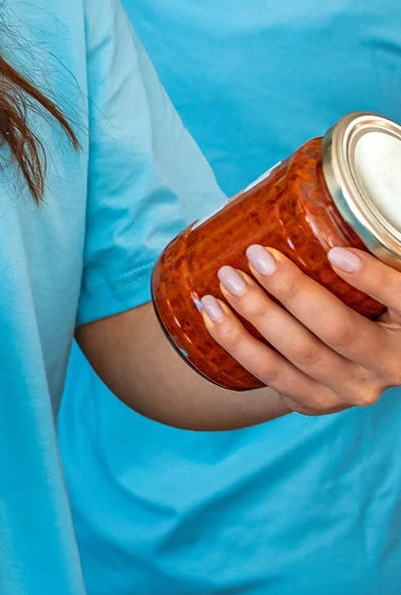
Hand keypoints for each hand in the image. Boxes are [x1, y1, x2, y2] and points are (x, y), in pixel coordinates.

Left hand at [199, 243, 400, 413]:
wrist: (349, 363)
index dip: (373, 280)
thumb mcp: (379, 285)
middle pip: (338, 329)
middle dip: (292, 291)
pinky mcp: (315, 401)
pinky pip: (270, 374)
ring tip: (226, 279)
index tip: (337, 254)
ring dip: (255, 314)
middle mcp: (389, 365)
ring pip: (299, 354)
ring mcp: (351, 389)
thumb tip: (321, 193)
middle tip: (256, 256)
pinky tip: (211, 312)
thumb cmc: (364, 302)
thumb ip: (368, 253)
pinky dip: (236, 341)